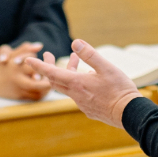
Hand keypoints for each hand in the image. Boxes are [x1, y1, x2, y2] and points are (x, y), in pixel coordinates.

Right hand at [0, 41, 49, 100]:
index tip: (49, 58)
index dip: (44, 63)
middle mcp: (17, 77)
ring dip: (48, 86)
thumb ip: (25, 48)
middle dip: (48, 78)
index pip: (33, 63)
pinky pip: (35, 96)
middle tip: (55, 73)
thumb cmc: (6, 64)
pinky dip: (44, 92)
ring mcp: (18, 88)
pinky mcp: (20, 96)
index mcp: (15, 65)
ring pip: (38, 90)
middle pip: (37, 80)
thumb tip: (39, 45)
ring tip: (53, 80)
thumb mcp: (12, 53)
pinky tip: (47, 87)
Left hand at [26, 39, 141, 128]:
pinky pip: (77, 95)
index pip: (52, 74)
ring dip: (67, 72)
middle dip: (49, 67)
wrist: (129, 114)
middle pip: (56, 81)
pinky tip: (87, 78)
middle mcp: (76, 95)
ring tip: (75, 59)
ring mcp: (82, 104)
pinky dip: (76, 83)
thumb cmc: (120, 89)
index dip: (39, 65)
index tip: (28, 59)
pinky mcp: (89, 109)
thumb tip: (75, 42)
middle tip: (49, 55)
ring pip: (67, 87)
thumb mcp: (106, 67)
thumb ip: (90, 55)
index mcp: (78, 84)